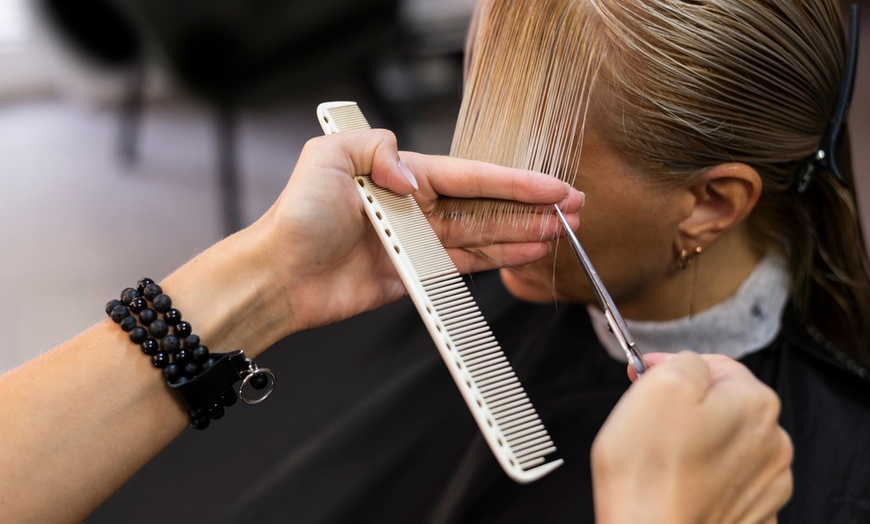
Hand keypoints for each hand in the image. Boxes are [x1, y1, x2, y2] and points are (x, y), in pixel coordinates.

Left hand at [257, 129, 583, 333]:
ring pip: (484, 236)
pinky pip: (465, 266)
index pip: (474, 176)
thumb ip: (378, 149)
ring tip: (561, 234)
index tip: (555, 187)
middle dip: (532, 208)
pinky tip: (524, 255)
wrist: (280, 275)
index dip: (518, 182)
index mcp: (403, 173)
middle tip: (573, 211)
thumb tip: (414, 176)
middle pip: (488, 206)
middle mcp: (416, 206)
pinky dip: (497, 261)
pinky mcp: (415, 275)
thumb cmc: (297, 216)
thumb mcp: (330, 158)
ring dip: (523, 234)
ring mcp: (419, 242)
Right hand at [591, 352, 792, 523]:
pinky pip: (726, 481)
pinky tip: (678, 484)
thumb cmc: (650, 471)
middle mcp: (773, 442)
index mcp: (755, 402)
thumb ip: (685, 360)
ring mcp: (766, 484)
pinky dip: (703, 478)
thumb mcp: (660, 385)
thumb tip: (691, 364)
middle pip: (723, 404)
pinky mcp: (752, 515)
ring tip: (661, 456)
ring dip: (696, 442)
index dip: (672, 367)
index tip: (642, 378)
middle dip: (687, 406)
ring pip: (726, 443)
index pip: (714, 364)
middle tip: (647, 419)